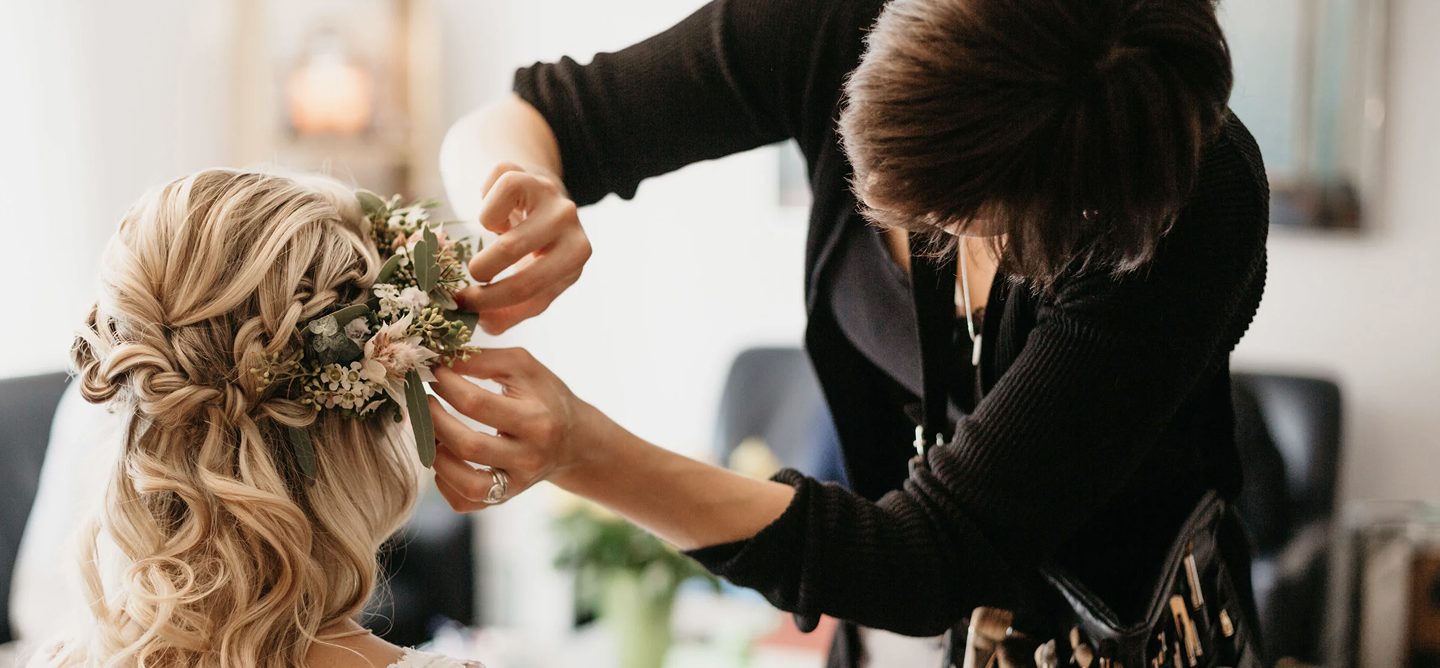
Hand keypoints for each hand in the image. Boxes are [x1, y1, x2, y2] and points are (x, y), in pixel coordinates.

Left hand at [426, 348, 603, 511]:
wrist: (574, 440)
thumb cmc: (544, 396)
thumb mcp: (524, 367)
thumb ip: (483, 359)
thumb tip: (440, 360)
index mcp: (537, 420)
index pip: (476, 404)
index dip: (446, 384)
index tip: (434, 370)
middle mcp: (529, 457)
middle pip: (467, 446)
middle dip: (434, 420)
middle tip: (423, 401)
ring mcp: (517, 483)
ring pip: (465, 484)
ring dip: (436, 455)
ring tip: (430, 431)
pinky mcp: (504, 497)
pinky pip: (465, 501)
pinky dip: (444, 481)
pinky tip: (444, 456)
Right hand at [455, 163, 591, 334]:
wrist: (538, 203)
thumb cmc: (534, 254)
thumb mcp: (534, 284)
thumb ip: (513, 310)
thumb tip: (483, 323)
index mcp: (576, 253)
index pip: (530, 287)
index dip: (491, 301)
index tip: (465, 309)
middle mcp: (567, 219)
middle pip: (510, 251)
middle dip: (479, 273)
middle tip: (463, 284)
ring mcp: (545, 191)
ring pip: (493, 220)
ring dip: (479, 240)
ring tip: (485, 248)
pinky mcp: (521, 170)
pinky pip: (486, 190)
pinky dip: (482, 206)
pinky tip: (495, 216)